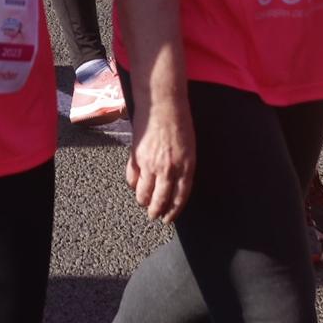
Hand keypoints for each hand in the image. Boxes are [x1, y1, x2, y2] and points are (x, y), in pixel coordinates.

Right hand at [126, 92, 196, 222]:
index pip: (179, 197)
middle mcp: (168, 169)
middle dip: (156, 211)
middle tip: (154, 216)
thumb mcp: (190, 148)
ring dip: (143, 201)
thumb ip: (183, 168)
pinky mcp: (136, 156)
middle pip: (160, 200)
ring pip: (144, 193)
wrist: (162, 103)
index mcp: (186, 167)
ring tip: (144, 203)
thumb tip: (176, 185)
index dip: (173, 211)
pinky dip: (133, 185)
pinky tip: (135, 186)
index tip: (168, 218)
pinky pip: (132, 178)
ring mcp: (150, 164)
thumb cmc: (180, 122)